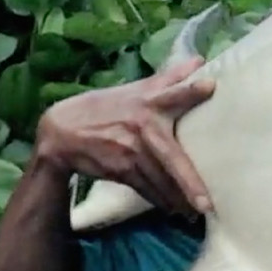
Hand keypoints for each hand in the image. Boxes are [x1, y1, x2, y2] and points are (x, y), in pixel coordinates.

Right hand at [32, 58, 217, 215]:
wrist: (61, 130)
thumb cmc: (108, 106)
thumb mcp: (136, 89)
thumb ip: (170, 78)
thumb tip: (200, 59)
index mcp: (149, 101)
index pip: (173, 92)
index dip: (190, 89)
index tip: (210, 86)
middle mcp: (142, 127)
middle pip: (170, 156)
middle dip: (187, 181)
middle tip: (205, 203)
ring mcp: (129, 151)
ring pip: (159, 180)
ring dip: (178, 198)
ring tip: (197, 212)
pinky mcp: (119, 169)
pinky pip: (145, 188)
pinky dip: (160, 200)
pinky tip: (174, 210)